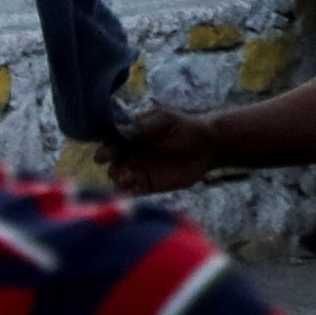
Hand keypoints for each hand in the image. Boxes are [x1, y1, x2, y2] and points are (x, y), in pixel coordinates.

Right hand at [105, 109, 224, 192]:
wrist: (209, 146)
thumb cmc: (187, 128)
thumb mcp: (165, 121)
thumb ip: (143, 127)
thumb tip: (121, 131)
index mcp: (131, 136)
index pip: (111, 143)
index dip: (106, 148)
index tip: (105, 155)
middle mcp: (131, 153)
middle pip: (111, 162)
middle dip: (112, 166)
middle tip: (122, 169)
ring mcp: (138, 170)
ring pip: (118, 177)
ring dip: (119, 179)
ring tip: (128, 179)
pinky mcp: (147, 185)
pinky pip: (131, 191)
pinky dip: (128, 193)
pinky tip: (132, 191)